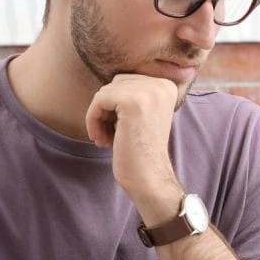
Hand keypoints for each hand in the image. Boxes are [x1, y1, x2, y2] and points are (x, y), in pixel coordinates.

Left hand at [84, 73, 182, 220]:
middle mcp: (161, 85)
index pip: (127, 80)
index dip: (116, 105)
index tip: (117, 128)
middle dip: (107, 109)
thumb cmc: (140, 151)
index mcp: (166, 86)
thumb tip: (106, 83)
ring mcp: (148, 92)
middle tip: (110, 134)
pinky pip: (98, 101)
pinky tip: (101, 139)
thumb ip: (132, 93)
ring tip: (106, 138)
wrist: (149, 178)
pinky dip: (93, 120)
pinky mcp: (132, 102)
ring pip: (105, 92)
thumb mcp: (142, 115)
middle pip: (115, 83)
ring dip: (99, 116)